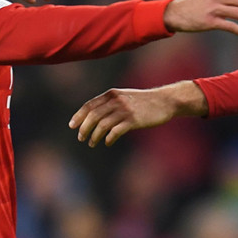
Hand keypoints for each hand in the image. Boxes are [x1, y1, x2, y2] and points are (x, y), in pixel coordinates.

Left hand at [69, 81, 206, 146]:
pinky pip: (115, 132)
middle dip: (84, 128)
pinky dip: (109, 138)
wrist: (165, 101)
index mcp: (112, 94)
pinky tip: (107, 142)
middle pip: (93, 116)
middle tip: (81, 138)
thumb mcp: (125, 97)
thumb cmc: (144, 101)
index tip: (72, 126)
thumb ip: (110, 103)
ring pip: (102, 125)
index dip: (79, 116)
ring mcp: (125, 110)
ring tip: (92, 143)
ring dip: (94, 136)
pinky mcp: (134, 120)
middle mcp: (116, 101)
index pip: (89, 105)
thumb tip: (93, 116)